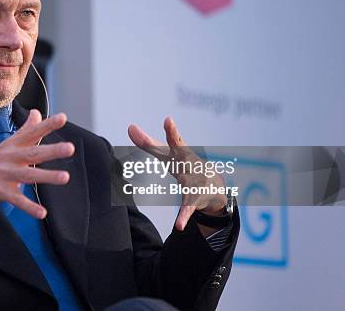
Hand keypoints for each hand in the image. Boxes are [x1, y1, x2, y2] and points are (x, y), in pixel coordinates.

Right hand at [0, 109, 74, 230]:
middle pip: (33, 153)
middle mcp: (9, 157)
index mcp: (13, 145)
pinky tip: (42, 212)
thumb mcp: (8, 144)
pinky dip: (29, 207)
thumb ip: (26, 130)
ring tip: (65, 177)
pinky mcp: (0, 191)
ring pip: (28, 175)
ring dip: (47, 176)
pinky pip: (17, 200)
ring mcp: (3, 174)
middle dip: (52, 150)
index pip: (32, 132)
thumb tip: (36, 112)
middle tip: (70, 148)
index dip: (47, 125)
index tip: (62, 118)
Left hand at [128, 117, 226, 232]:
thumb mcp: (168, 154)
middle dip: (178, 145)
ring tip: (185, 184)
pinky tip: (179, 225)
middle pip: (183, 155)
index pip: (174, 141)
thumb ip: (149, 142)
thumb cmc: (186, 166)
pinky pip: (188, 208)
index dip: (171, 131)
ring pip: (188, 182)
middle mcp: (189, 165)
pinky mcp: (195, 199)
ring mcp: (194, 181)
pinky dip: (183, 216)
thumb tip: (129, 126)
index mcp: (181, 154)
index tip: (168, 119)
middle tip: (172, 129)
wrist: (215, 188)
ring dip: (186, 183)